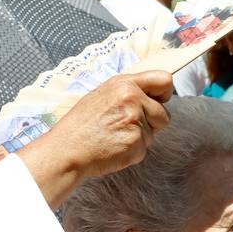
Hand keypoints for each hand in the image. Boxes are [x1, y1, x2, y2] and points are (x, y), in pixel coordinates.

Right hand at [18, 70, 173, 208]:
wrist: (67, 149)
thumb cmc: (82, 124)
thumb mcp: (101, 94)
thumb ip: (128, 92)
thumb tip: (152, 95)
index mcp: (124, 84)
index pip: (164, 80)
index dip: (165, 93)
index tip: (159, 101)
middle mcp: (133, 100)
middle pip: (164, 114)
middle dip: (152, 122)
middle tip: (128, 126)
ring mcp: (136, 122)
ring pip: (154, 133)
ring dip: (140, 137)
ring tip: (116, 136)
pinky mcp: (137, 143)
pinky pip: (145, 148)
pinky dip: (133, 151)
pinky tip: (114, 147)